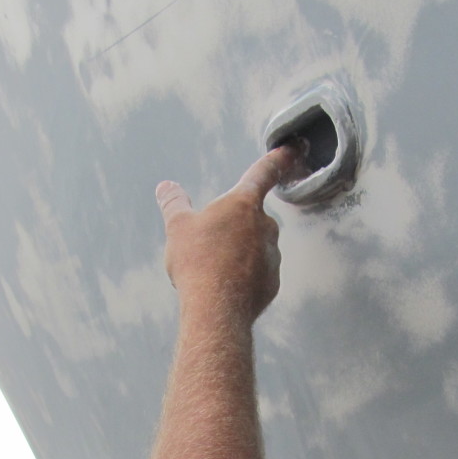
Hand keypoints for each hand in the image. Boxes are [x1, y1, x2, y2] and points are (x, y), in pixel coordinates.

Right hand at [156, 145, 298, 322]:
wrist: (216, 310)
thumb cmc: (197, 263)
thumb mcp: (178, 228)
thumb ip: (174, 203)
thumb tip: (166, 187)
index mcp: (242, 204)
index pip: (263, 173)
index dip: (278, 159)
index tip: (292, 148)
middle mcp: (264, 225)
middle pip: (251, 218)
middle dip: (234, 228)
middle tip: (209, 246)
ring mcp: (272, 254)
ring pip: (255, 247)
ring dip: (238, 253)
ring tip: (213, 270)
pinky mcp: (273, 281)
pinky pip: (258, 272)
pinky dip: (245, 276)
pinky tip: (225, 287)